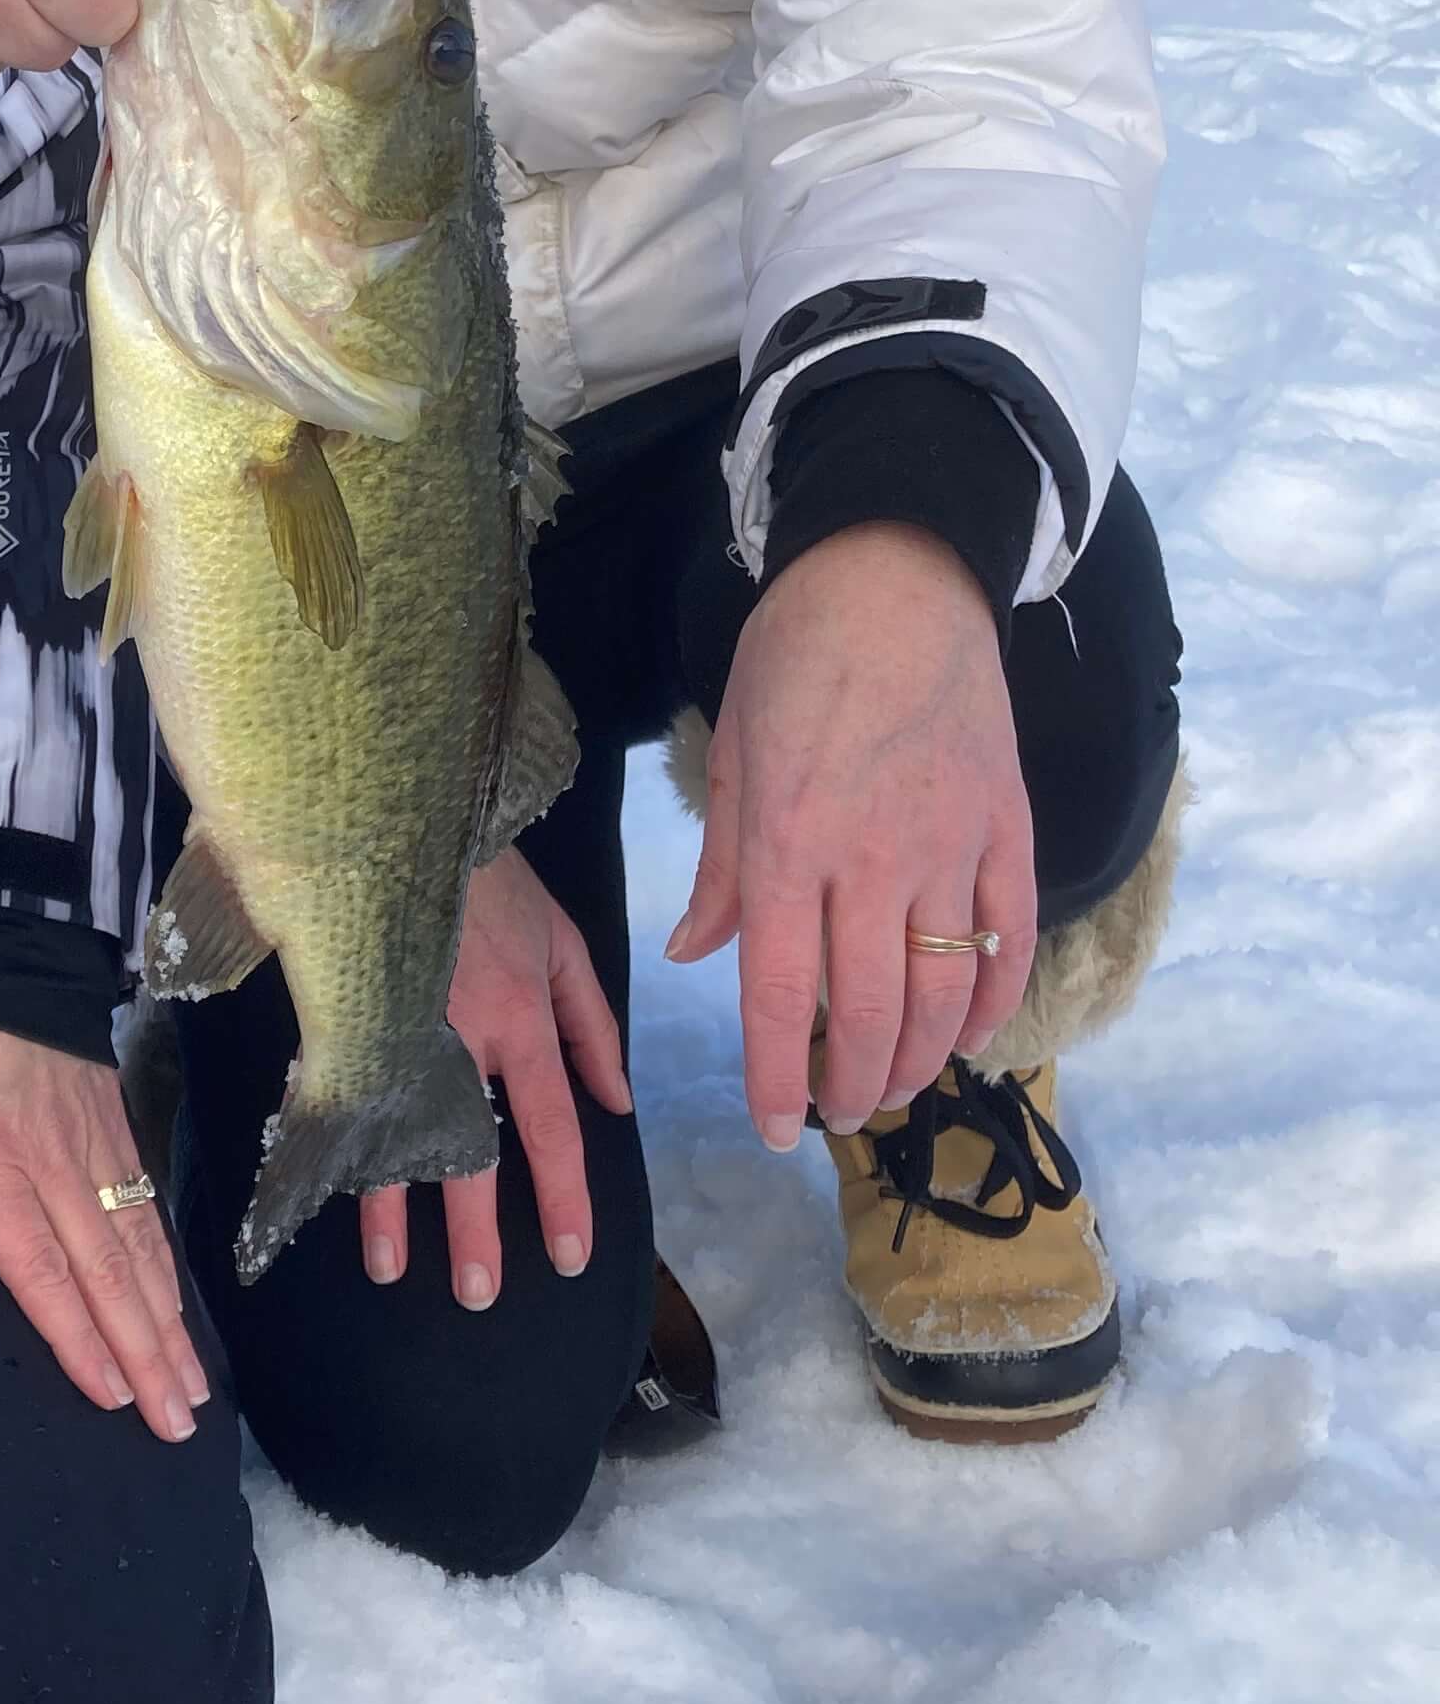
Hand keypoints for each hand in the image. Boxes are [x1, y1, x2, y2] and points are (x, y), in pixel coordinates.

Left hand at [0, 988, 209, 1440]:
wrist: (4, 930)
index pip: (32, 1261)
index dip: (71, 1330)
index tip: (106, 1393)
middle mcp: (49, 1163)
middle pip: (103, 1273)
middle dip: (140, 1353)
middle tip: (173, 1428)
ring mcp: (91, 1148)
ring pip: (137, 1250)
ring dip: (166, 1325)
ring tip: (189, 1394)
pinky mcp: (115, 1129)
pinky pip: (148, 1215)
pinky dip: (170, 1273)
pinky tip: (182, 1318)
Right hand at [355, 849, 631, 1307]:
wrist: (406, 823)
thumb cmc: (495, 883)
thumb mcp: (564, 941)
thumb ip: (592, 1024)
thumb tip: (618, 1102)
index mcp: (520, 1020)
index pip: (550, 1129)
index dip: (563, 1197)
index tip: (569, 1256)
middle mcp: (462, 1041)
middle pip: (471, 1153)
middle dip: (475, 1230)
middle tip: (480, 1295)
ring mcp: (400, 1032)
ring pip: (398, 1136)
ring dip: (393, 1209)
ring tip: (390, 1271)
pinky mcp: (350, 1018)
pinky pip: (345, 1095)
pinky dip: (339, 1147)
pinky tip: (329, 1192)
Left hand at [665, 523, 1036, 1149]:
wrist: (898, 574)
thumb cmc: (796, 656)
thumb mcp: (734, 754)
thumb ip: (722, 869)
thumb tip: (693, 954)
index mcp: (787, 844)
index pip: (780, 993)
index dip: (776, 1075)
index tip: (776, 1129)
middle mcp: (871, 859)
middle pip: (872, 1011)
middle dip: (854, 1081)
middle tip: (840, 1111)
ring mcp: (951, 845)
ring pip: (946, 989)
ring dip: (924, 1057)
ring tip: (898, 1086)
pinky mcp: (1010, 826)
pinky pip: (1009, 934)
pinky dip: (995, 995)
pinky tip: (974, 1030)